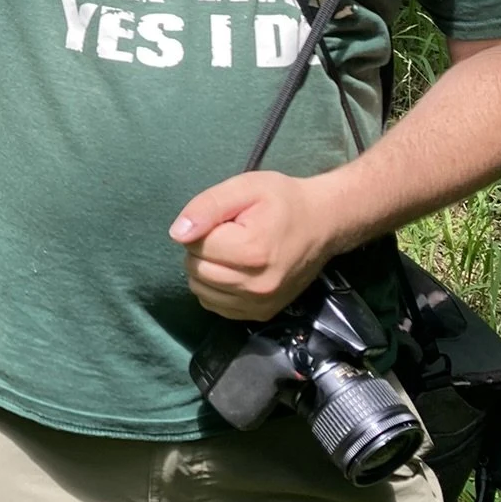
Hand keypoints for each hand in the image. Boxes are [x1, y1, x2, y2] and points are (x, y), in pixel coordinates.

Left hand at [169, 171, 335, 321]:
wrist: (323, 224)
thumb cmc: (283, 201)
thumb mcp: (245, 187)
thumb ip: (207, 207)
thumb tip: (177, 234)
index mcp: (252, 251)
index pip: (195, 245)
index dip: (202, 227)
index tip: (226, 220)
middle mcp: (256, 285)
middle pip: (195, 270)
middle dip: (201, 249)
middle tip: (228, 234)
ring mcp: (259, 304)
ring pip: (201, 290)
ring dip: (206, 270)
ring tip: (231, 251)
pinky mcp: (261, 314)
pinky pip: (215, 305)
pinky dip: (215, 288)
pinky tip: (233, 270)